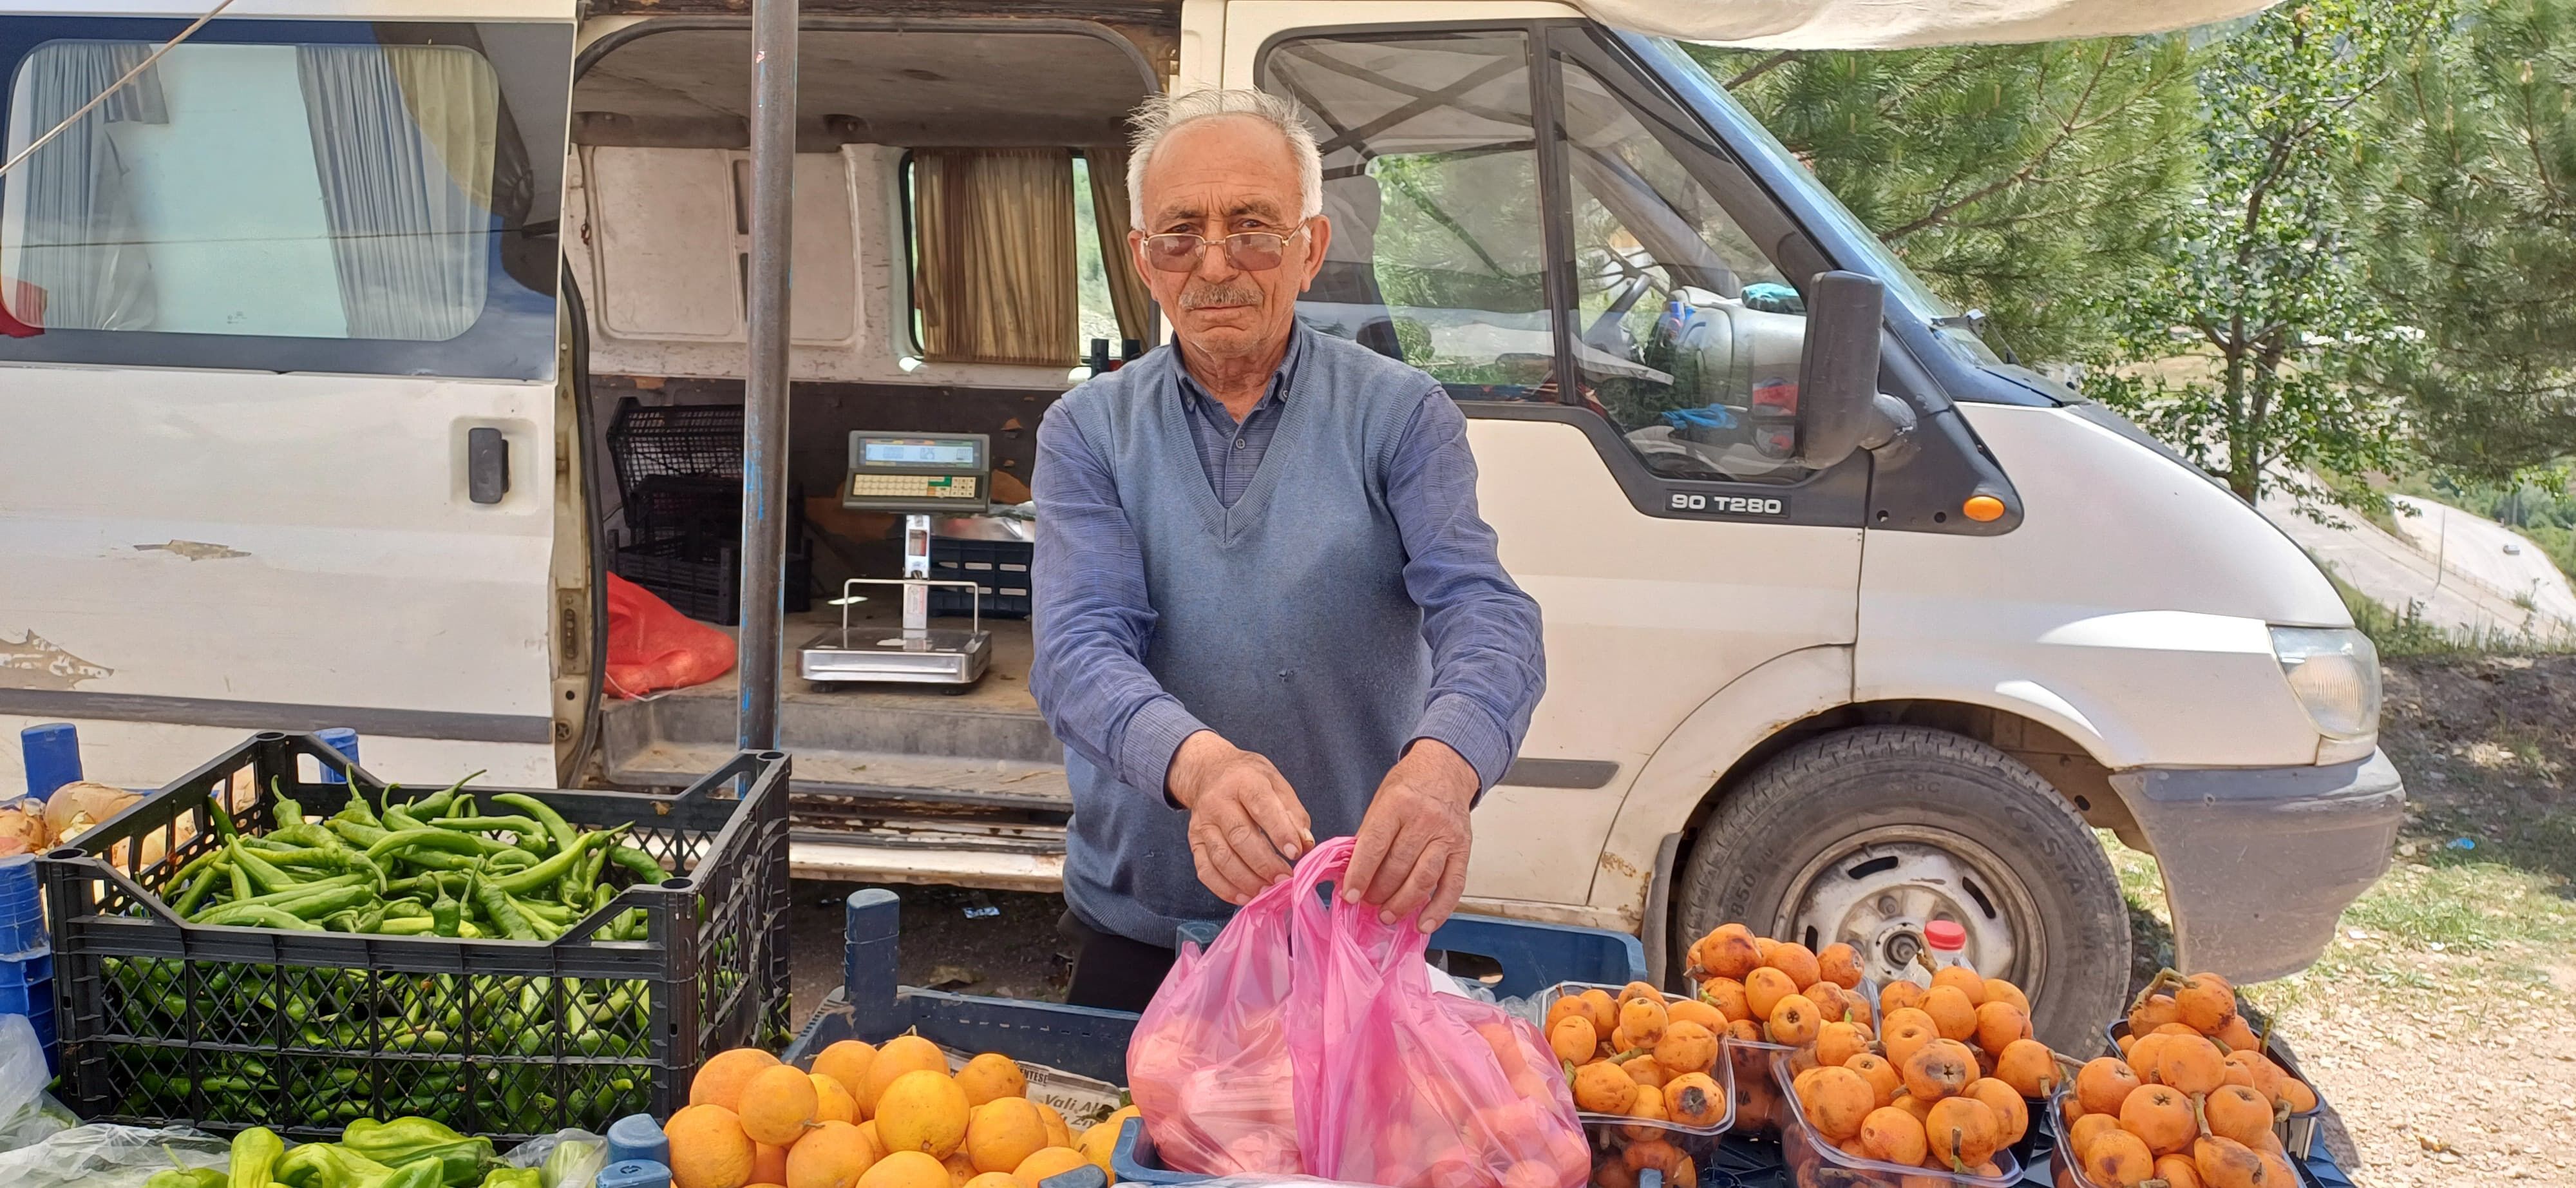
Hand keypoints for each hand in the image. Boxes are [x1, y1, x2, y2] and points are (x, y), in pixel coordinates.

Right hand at [1167, 731, 1312, 904]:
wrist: (1208, 772)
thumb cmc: (1249, 780)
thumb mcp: (1276, 783)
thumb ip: (1293, 813)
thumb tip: (1305, 844)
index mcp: (1244, 781)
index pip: (1261, 806)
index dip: (1279, 831)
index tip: (1296, 853)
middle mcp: (1218, 802)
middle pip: (1240, 837)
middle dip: (1264, 863)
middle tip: (1284, 879)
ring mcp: (1203, 824)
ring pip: (1222, 857)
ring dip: (1246, 880)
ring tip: (1267, 891)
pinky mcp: (1195, 842)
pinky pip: (1205, 870)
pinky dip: (1224, 888)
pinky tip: (1244, 897)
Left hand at [1345, 739, 1478, 929]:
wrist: (1446, 770)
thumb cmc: (1409, 786)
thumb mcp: (1380, 800)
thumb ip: (1369, 835)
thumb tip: (1353, 874)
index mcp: (1398, 804)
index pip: (1375, 845)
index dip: (1359, 874)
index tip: (1348, 895)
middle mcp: (1425, 819)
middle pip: (1398, 865)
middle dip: (1378, 891)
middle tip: (1367, 903)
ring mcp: (1447, 836)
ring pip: (1423, 879)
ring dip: (1402, 903)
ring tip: (1387, 914)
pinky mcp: (1463, 850)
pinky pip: (1453, 886)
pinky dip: (1438, 910)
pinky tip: (1423, 924)